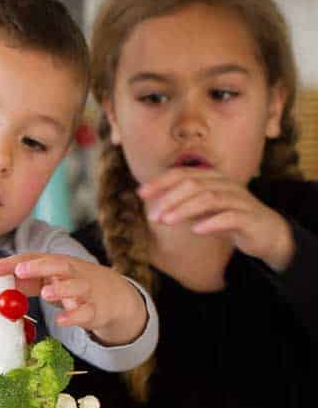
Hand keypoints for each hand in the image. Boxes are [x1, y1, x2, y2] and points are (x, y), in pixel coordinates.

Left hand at [0, 253, 146, 345]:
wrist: (112, 297)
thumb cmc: (71, 285)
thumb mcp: (48, 280)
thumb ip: (24, 282)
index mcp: (55, 265)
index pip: (32, 259)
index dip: (11, 263)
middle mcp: (71, 274)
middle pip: (58, 265)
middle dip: (39, 266)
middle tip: (20, 271)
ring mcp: (85, 291)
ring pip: (76, 287)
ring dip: (61, 289)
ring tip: (45, 294)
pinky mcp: (94, 310)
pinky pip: (85, 312)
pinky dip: (73, 316)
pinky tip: (61, 320)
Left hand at [138, 168, 294, 270]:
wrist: (266, 233)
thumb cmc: (229, 219)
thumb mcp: (203, 210)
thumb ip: (183, 205)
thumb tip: (154, 206)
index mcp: (213, 179)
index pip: (183, 174)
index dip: (161, 182)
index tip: (141, 193)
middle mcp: (226, 184)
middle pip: (195, 184)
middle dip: (170, 198)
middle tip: (153, 216)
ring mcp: (240, 200)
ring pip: (210, 198)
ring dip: (185, 209)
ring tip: (167, 221)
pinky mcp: (250, 218)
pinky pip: (230, 217)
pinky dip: (212, 222)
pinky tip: (196, 230)